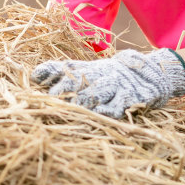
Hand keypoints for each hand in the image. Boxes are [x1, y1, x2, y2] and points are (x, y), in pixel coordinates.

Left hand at [32, 48, 184, 118]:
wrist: (149, 73)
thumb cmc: (109, 75)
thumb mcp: (87, 71)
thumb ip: (61, 71)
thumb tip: (35, 74)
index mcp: (87, 71)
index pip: (66, 72)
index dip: (53, 77)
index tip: (39, 84)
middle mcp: (99, 77)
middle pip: (79, 82)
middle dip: (63, 91)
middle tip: (50, 101)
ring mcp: (115, 87)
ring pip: (97, 93)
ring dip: (84, 100)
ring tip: (72, 107)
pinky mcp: (131, 98)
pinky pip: (119, 105)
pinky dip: (109, 109)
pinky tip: (100, 113)